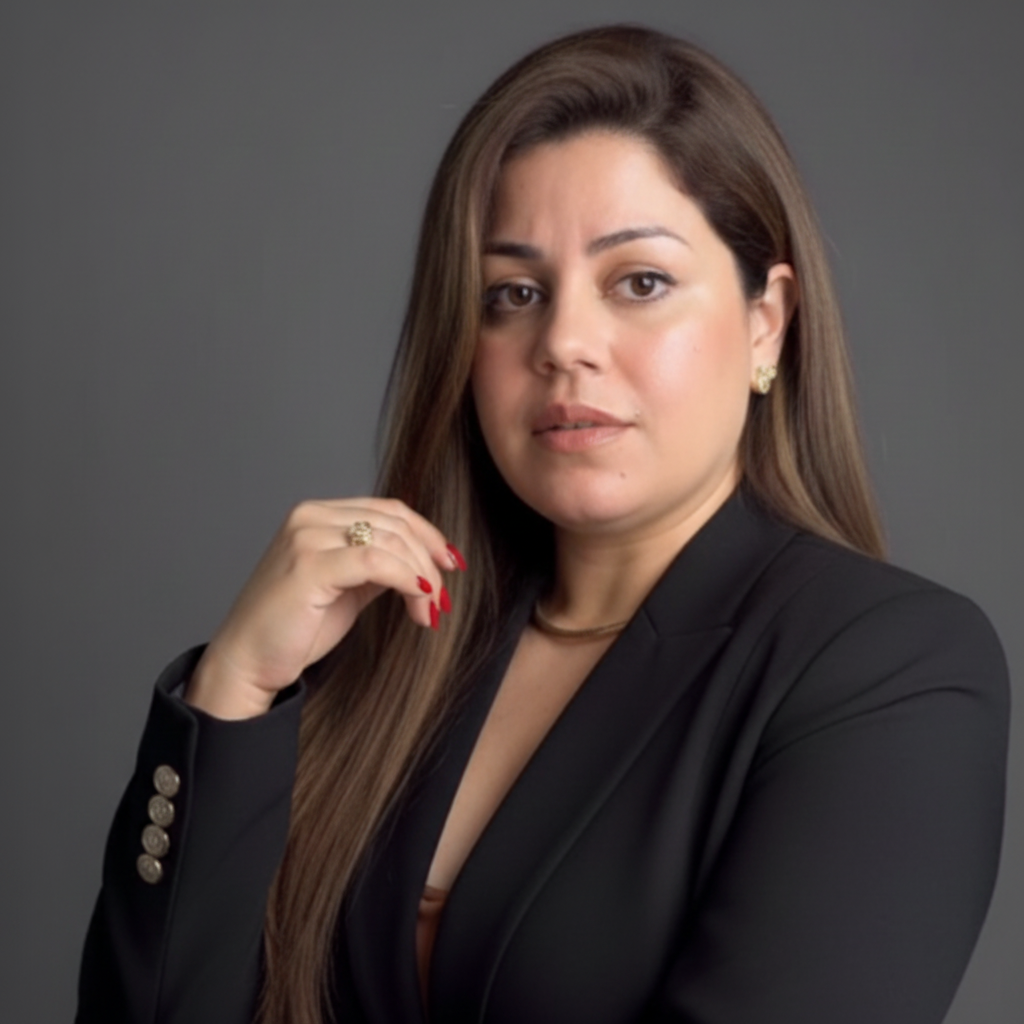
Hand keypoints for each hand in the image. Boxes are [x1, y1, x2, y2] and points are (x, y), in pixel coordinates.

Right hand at [183, 497, 463, 718]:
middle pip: (395, 523)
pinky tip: (418, 604)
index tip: (451, 564)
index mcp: (317, 515)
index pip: (389, 510)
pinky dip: (408, 581)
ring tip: (428, 612)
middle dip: (430, 561)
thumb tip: (421, 561)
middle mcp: (310, 517)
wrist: (246, 663)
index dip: (428, 534)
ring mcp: (307, 538)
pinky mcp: (309, 565)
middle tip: (442, 600)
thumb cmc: (293, 630)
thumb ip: (376, 566)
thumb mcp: (345, 588)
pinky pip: (378, 563)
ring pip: (391, 541)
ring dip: (423, 578)